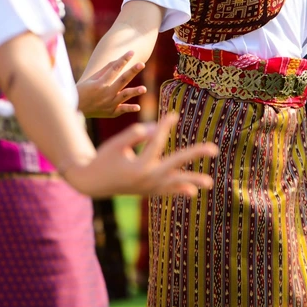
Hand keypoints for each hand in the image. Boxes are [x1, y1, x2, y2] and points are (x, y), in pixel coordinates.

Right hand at [63, 112, 217, 198]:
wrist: (93, 183)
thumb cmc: (104, 158)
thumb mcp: (117, 143)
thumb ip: (137, 134)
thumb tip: (156, 129)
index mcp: (139, 166)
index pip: (157, 142)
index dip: (165, 127)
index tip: (174, 115)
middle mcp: (147, 179)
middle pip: (177, 164)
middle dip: (195, 155)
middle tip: (214, 149)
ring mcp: (149, 188)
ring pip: (175, 183)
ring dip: (193, 180)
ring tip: (209, 183)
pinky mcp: (149, 192)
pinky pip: (167, 192)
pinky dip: (179, 191)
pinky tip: (193, 192)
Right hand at [77, 51, 148, 117]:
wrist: (76, 108)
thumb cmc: (83, 90)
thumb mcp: (92, 79)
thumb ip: (105, 70)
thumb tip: (118, 61)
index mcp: (100, 83)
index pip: (114, 69)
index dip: (123, 60)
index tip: (131, 52)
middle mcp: (106, 93)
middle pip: (122, 80)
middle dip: (132, 71)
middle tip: (141, 64)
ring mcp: (109, 103)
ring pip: (124, 96)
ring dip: (134, 92)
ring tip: (144, 89)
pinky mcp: (111, 112)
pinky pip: (122, 110)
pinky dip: (129, 108)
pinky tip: (138, 107)